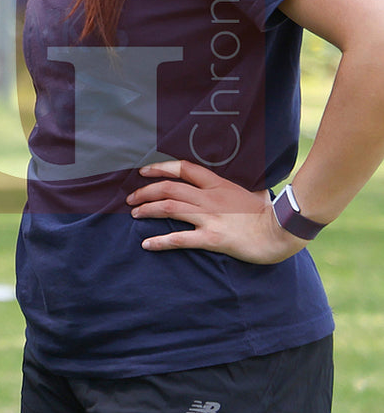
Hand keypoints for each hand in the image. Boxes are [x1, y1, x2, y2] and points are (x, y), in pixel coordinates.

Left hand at [128, 159, 305, 263]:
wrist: (282, 231)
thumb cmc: (269, 213)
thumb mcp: (253, 191)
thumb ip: (241, 185)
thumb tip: (244, 180)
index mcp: (218, 184)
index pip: (183, 169)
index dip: (160, 168)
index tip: (143, 172)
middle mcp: (209, 198)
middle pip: (169, 188)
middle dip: (145, 192)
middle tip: (131, 199)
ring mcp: (210, 217)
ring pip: (169, 208)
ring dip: (147, 210)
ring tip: (134, 214)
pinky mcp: (212, 238)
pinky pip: (180, 238)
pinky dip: (160, 241)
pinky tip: (147, 244)